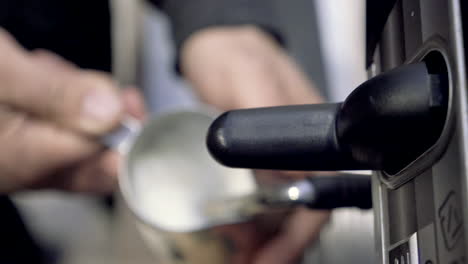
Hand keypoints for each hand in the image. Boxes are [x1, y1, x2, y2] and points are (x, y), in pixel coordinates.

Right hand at [0, 29, 145, 193]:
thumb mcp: (1, 73)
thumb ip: (55, 94)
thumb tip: (109, 112)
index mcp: (21, 159)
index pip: (99, 163)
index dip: (125, 134)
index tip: (133, 105)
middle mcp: (19, 170)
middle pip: (90, 161)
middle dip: (108, 122)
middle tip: (111, 89)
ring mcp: (16, 158)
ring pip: (73, 143)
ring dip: (81, 108)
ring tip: (55, 74)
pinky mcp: (13, 142)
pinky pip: (50, 132)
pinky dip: (59, 106)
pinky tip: (43, 80)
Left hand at [181, 26, 328, 262]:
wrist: (215, 51)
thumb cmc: (235, 56)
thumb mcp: (247, 74)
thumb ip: (262, 112)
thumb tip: (278, 161)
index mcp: (308, 135)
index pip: (317, 195)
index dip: (299, 231)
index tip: (276, 253)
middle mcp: (296, 153)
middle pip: (299, 215)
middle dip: (279, 247)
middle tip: (252, 261)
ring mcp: (275, 162)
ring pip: (279, 216)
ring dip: (263, 242)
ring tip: (241, 255)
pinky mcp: (255, 165)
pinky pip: (258, 205)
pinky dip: (248, 227)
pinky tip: (233, 235)